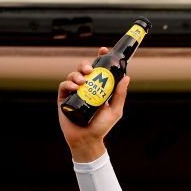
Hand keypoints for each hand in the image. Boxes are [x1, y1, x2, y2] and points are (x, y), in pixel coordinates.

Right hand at [57, 46, 129, 161]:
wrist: (87, 139)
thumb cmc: (102, 127)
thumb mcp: (115, 110)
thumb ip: (119, 94)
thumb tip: (127, 77)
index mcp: (98, 88)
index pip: (98, 69)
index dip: (100, 58)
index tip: (103, 50)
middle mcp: (86, 88)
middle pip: (84, 69)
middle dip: (85, 64)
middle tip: (90, 68)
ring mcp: (74, 92)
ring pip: (73, 75)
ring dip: (77, 74)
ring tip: (82, 82)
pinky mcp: (64, 99)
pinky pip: (64, 85)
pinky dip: (68, 83)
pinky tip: (74, 87)